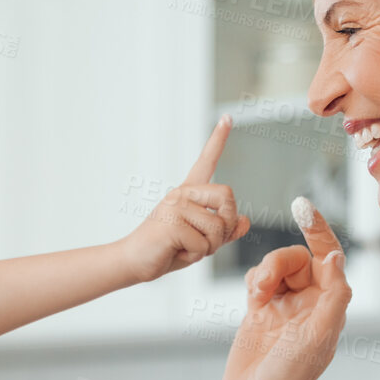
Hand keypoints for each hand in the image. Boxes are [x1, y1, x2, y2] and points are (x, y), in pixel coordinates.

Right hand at [116, 115, 251, 282]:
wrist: (135, 262)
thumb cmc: (166, 250)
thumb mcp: (201, 241)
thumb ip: (223, 231)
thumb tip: (245, 221)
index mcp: (189, 193)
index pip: (206, 161)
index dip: (218, 139)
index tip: (227, 117)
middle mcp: (182, 193)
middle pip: (228, 196)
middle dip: (226, 224)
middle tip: (208, 240)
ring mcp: (175, 205)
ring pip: (217, 227)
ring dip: (208, 247)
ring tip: (185, 247)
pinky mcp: (170, 222)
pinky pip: (202, 244)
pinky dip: (194, 255)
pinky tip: (175, 251)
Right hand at [221, 200, 350, 379]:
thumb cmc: (292, 376)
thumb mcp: (320, 333)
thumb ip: (333, 292)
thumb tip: (335, 255)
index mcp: (330, 304)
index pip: (328, 255)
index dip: (318, 228)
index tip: (301, 206)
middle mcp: (310, 302)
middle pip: (298, 258)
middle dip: (280, 262)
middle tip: (266, 284)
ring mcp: (284, 306)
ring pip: (276, 266)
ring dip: (265, 271)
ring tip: (257, 295)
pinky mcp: (260, 312)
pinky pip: (259, 279)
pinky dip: (254, 280)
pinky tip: (252, 298)